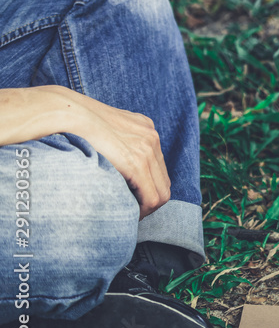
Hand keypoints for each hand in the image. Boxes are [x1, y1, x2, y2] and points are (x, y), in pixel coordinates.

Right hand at [60, 89, 171, 218]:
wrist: (67, 113)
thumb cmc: (76, 124)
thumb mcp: (105, 129)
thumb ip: (116, 143)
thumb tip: (115, 163)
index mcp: (145, 128)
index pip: (157, 167)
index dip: (148, 187)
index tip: (132, 198)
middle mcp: (151, 136)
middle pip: (163, 179)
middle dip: (150, 198)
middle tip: (132, 210)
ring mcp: (148, 148)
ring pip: (162, 191)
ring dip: (147, 207)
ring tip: (129, 214)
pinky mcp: (137, 162)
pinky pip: (152, 196)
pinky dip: (143, 209)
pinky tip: (129, 214)